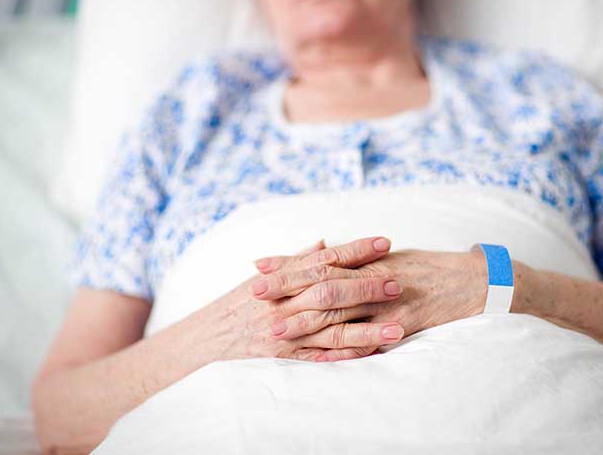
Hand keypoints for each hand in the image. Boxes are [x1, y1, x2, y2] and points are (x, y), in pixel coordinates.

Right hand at [206, 238, 405, 361]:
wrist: (204, 342)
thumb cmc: (236, 307)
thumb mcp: (261, 279)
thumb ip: (295, 261)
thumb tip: (324, 242)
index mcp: (281, 280)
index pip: (324, 260)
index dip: (355, 250)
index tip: (384, 242)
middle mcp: (284, 305)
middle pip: (332, 292)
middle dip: (367, 287)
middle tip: (398, 283)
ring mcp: (286, 334)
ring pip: (332, 330)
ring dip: (367, 329)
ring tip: (399, 327)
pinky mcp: (285, 360)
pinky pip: (320, 359)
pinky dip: (346, 357)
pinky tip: (372, 354)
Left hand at [252, 240, 488, 360]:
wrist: (471, 281)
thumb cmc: (427, 268)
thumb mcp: (390, 257)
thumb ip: (357, 260)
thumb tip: (323, 253)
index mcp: (368, 261)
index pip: (320, 262)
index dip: (289, 265)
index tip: (260, 267)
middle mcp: (373, 280)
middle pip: (322, 285)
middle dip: (287, 290)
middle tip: (254, 294)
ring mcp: (386, 304)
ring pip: (340, 314)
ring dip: (305, 322)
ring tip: (276, 329)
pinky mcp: (401, 325)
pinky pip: (368, 340)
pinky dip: (343, 348)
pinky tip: (320, 355)